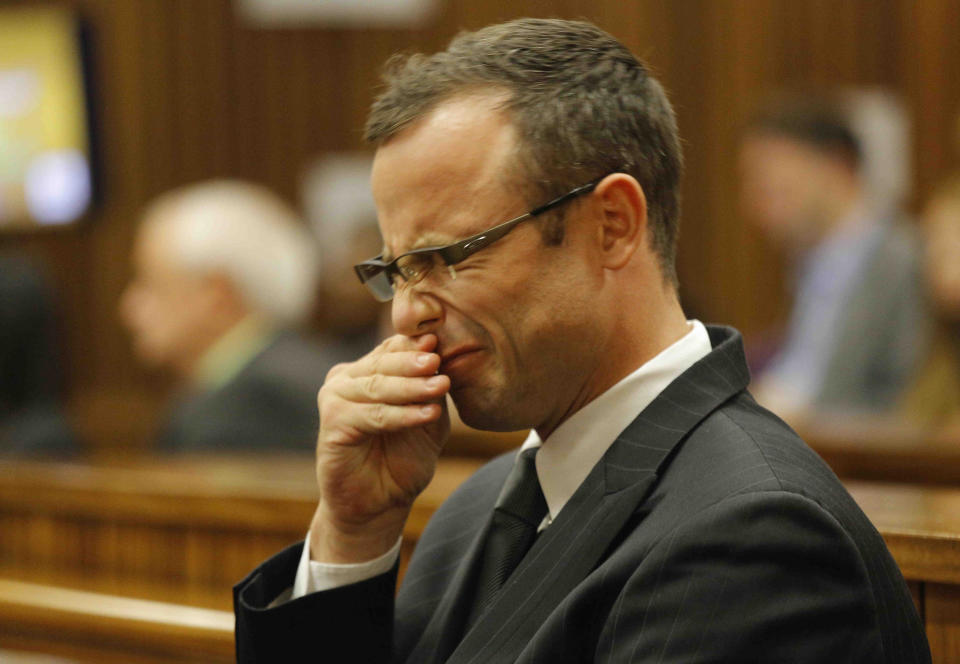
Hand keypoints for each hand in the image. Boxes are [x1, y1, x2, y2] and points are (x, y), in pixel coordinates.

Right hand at [310, 333, 450, 562]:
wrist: (380, 503)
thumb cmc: (403, 457)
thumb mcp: (426, 416)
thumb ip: (430, 388)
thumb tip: (440, 355)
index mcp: (367, 371)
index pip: (392, 349)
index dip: (415, 344)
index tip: (439, 340)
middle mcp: (346, 379)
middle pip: (383, 363)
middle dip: (413, 361)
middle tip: (438, 359)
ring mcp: (335, 399)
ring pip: (377, 387)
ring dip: (411, 387)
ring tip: (441, 385)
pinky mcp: (332, 424)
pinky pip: (373, 415)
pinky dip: (402, 415)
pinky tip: (428, 414)